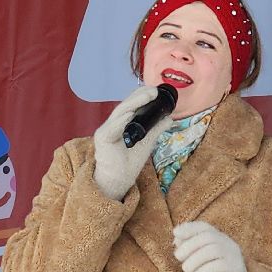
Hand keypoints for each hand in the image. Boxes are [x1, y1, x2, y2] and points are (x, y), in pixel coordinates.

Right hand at [92, 85, 168, 200]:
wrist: (119, 181)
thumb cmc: (129, 163)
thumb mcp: (147, 142)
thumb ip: (156, 129)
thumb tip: (169, 118)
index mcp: (121, 123)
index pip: (130, 105)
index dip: (142, 96)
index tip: (156, 91)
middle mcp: (112, 124)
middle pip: (125, 106)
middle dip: (140, 96)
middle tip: (154, 90)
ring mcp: (105, 130)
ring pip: (120, 112)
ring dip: (134, 103)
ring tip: (148, 96)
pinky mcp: (102, 138)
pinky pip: (113, 127)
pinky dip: (122, 120)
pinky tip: (131, 113)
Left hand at [173, 221, 250, 271]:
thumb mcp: (201, 258)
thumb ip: (190, 248)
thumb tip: (176, 239)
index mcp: (218, 238)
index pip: (205, 227)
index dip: (190, 227)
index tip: (175, 232)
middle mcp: (227, 243)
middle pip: (208, 236)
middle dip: (189, 245)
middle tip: (178, 257)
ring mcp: (233, 255)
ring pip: (213, 250)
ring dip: (194, 259)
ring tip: (186, 269)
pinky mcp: (235, 269)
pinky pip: (219, 266)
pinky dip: (202, 271)